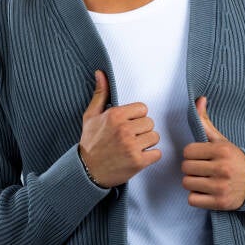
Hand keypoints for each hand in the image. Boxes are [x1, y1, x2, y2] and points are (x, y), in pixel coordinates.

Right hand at [78, 70, 160, 187]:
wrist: (87, 171)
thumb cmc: (90, 143)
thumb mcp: (91, 116)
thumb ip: (100, 94)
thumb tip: (101, 73)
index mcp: (115, 116)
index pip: (143, 108)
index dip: (137, 117)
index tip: (128, 124)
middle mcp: (124, 130)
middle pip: (150, 123)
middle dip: (142, 130)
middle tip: (130, 138)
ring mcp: (132, 146)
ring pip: (155, 137)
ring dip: (147, 143)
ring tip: (133, 147)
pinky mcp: (138, 161)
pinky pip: (157, 153)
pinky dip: (150, 156)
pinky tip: (137, 156)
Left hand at [181, 96, 244, 209]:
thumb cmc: (235, 159)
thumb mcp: (222, 141)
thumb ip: (206, 122)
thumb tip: (199, 99)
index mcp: (221, 150)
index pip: (188, 151)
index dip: (192, 154)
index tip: (201, 156)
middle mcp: (222, 168)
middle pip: (185, 167)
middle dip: (191, 168)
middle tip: (202, 168)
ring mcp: (221, 187)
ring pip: (187, 183)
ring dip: (193, 182)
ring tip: (204, 179)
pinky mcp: (220, 202)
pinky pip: (192, 199)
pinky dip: (197, 197)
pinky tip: (206, 191)